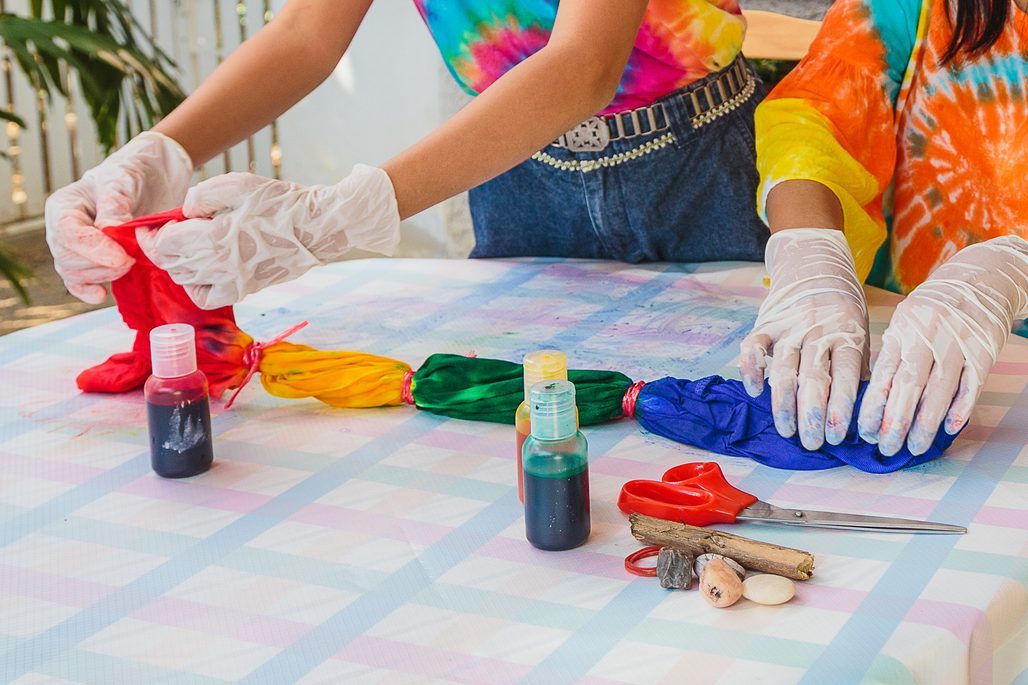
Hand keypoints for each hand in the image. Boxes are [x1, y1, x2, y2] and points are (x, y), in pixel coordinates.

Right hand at [44, 132, 192, 303]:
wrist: (151, 180)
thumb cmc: (132, 175)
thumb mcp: (123, 181)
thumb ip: (115, 206)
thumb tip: (107, 231)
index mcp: (64, 206)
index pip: (67, 233)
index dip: (92, 249)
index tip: (121, 258)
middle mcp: (63, 229)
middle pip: (67, 258)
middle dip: (101, 265)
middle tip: (133, 259)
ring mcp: (76, 248)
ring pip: (75, 273)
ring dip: (104, 275)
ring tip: (132, 263)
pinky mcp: (92, 262)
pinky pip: (79, 283)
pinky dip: (89, 291)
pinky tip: (102, 294)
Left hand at [138, 164, 399, 308]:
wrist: (316, 229)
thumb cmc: (279, 203)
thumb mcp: (238, 185)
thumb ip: (201, 196)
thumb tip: (183, 212)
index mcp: (215, 238)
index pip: (165, 244)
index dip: (151, 235)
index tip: (149, 226)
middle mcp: (220, 266)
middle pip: (172, 264)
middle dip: (163, 249)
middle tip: (167, 234)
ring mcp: (232, 282)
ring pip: (185, 282)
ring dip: (177, 266)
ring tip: (186, 249)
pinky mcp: (244, 290)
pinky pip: (206, 298)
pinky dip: (195, 287)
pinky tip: (201, 271)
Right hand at [739, 228, 869, 449]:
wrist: (813, 261)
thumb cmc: (843, 306)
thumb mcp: (861, 329)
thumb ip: (859, 365)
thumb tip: (863, 411)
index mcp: (848, 333)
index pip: (846, 376)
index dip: (841, 408)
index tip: (838, 436)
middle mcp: (818, 330)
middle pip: (814, 378)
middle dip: (813, 415)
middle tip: (813, 443)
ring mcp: (789, 325)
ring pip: (783, 369)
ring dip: (783, 404)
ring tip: (787, 430)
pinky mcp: (765, 322)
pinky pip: (753, 348)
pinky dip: (751, 369)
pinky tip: (754, 391)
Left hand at [858, 236, 1027, 455]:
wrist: (980, 280)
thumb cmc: (931, 308)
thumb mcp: (903, 322)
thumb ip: (891, 355)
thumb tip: (871, 398)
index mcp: (901, 329)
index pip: (882, 374)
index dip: (872, 406)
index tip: (864, 431)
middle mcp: (927, 336)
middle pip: (908, 386)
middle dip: (895, 422)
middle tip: (886, 448)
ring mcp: (957, 343)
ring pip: (939, 391)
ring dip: (925, 424)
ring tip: (914, 447)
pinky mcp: (984, 350)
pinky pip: (971, 385)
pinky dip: (960, 409)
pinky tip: (948, 429)